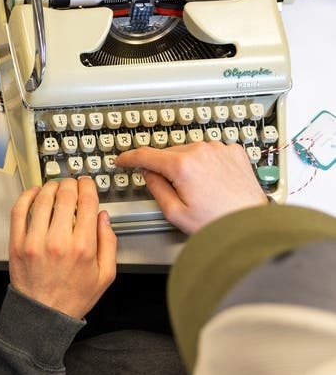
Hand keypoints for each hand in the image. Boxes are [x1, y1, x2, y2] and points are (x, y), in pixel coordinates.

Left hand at [8, 177, 116, 319]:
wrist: (43, 314)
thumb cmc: (73, 296)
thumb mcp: (105, 275)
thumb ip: (109, 243)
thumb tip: (103, 217)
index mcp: (82, 247)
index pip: (86, 203)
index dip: (87, 187)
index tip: (87, 184)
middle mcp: (58, 241)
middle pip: (64, 196)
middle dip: (70, 184)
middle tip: (72, 184)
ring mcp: (34, 241)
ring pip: (42, 199)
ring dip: (50, 187)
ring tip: (55, 187)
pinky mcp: (17, 243)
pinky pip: (19, 210)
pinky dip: (27, 196)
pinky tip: (34, 193)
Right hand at [114, 142, 266, 234]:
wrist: (251, 225)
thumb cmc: (217, 223)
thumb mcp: (175, 213)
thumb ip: (156, 188)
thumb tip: (149, 173)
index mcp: (182, 165)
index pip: (146, 155)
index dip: (129, 157)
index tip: (122, 160)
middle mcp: (201, 151)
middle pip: (169, 153)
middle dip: (165, 168)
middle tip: (172, 190)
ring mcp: (219, 149)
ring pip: (190, 151)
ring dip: (186, 164)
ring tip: (197, 190)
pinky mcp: (234, 152)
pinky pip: (210, 152)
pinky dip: (206, 162)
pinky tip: (211, 181)